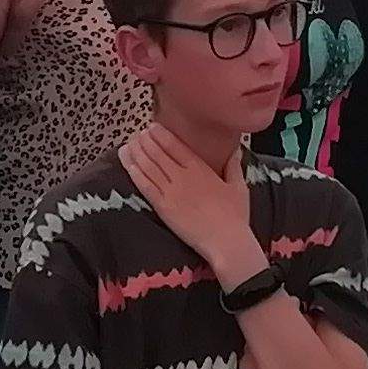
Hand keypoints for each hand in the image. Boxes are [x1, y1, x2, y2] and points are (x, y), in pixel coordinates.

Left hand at [122, 122, 260, 288]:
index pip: (175, 145)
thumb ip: (234, 166)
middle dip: (145, 141)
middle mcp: (183, 176)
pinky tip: (129, 167)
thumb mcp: (239, 187)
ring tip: (128, 145)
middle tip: (136, 134)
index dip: (161, 135)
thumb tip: (236, 151)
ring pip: (148, 167)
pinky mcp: (163, 207)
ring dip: (137, 154)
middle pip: (158, 153)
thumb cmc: (235, 216)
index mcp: (200, 168)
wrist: (226, 241)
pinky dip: (136, 175)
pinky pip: (146, 187)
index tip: (152, 127)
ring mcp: (171, 191)